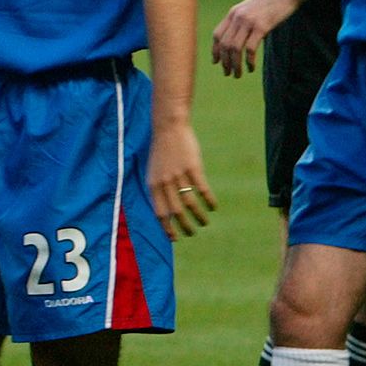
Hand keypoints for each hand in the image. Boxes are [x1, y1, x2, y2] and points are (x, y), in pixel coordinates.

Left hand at [147, 123, 213, 237]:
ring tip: (204, 222)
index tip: (175, 238)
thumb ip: (159, 188)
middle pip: (175, 212)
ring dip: (199, 216)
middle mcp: (164, 182)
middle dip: (184, 226)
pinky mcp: (193, 167)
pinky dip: (209, 201)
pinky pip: (203, 190)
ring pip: (190, 203)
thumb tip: (167, 208)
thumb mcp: (154, 171)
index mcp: (153, 184)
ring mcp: (179, 175)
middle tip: (192, 233)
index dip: (167, 227)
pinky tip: (213, 207)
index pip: (159, 212)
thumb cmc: (162, 151)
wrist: (168, 128)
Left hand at [210, 0, 298, 77]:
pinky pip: (250, 49)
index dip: (215, 50)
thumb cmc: (272, 1)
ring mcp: (248, 21)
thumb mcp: (251, 8)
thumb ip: (241, 21)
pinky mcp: (262, 26)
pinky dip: (248, 61)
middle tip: (228, 73)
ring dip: (234, 64)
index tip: (216, 62)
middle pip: (224, 44)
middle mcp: (237, 17)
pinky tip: (251, 68)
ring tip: (237, 74)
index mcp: (232, 13)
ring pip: (234, 48)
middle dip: (224, 62)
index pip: (217, 35)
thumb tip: (236, 39)